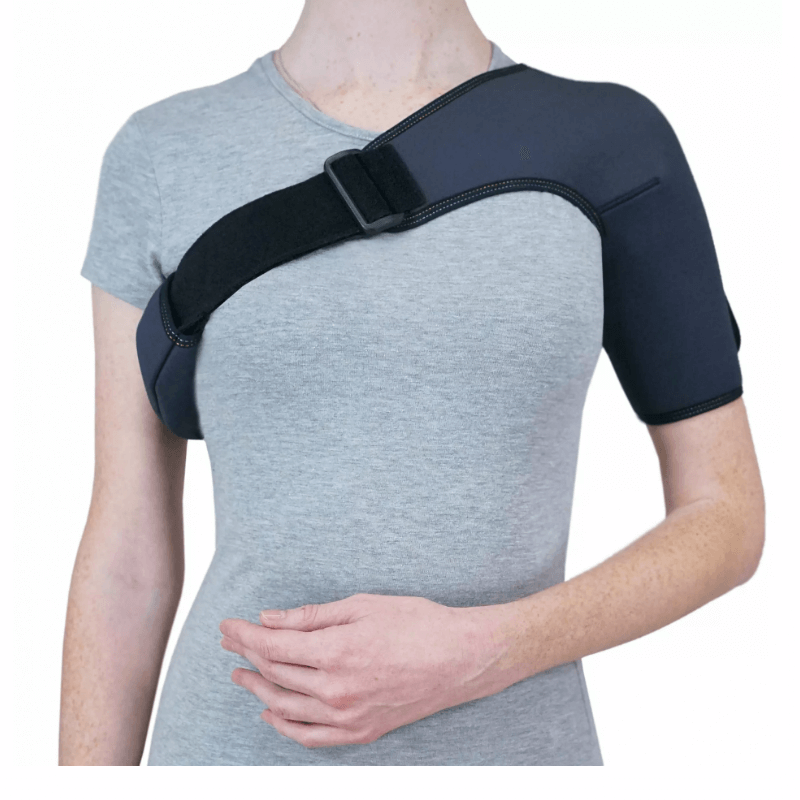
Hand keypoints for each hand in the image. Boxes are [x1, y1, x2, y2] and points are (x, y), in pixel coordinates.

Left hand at [218, 593, 503, 748]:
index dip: (244, 635)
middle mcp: (335, 689)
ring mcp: (347, 715)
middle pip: (275, 673)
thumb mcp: (363, 605)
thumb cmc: (417, 623)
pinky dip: (286, 726)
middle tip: (230, 643)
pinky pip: (312, 737)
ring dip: (258, 690)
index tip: (228, 625)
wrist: (461, 658)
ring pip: (286, 707)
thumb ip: (312, 615)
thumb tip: (271, 618)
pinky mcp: (361, 731)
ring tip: (241, 677)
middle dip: (246, 656)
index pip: (273, 645)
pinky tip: (273, 714)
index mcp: (334, 651)